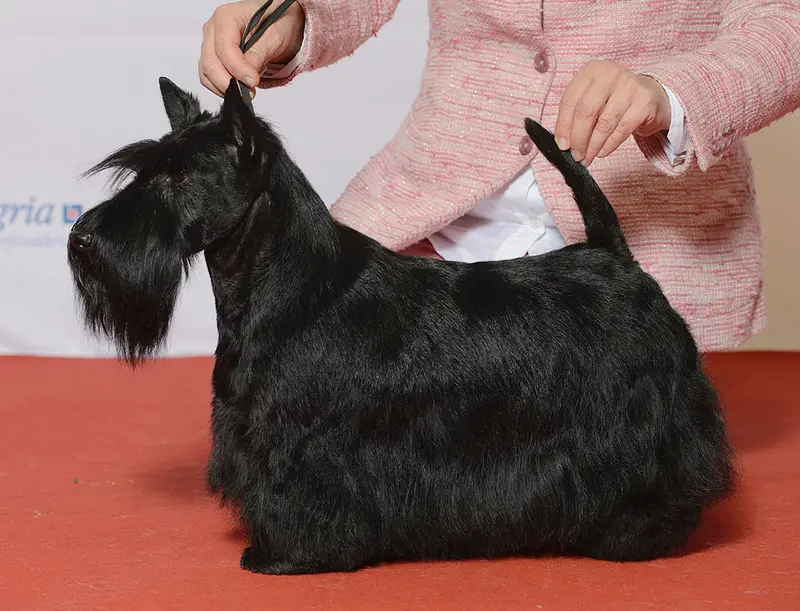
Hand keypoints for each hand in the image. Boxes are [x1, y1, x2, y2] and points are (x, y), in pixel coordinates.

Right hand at [200, 0, 305, 97]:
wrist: (277, 21)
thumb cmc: (275, 22)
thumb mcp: (274, 36)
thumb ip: (258, 55)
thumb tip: (247, 77)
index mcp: (226, 17)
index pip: (224, 49)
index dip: (238, 69)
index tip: (253, 81)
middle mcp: (213, 29)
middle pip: (210, 63)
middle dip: (229, 82)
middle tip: (250, 91)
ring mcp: (210, 43)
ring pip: (207, 72)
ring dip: (225, 86)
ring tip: (248, 88)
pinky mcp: (213, 56)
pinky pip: (209, 77)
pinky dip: (223, 86)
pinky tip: (240, 85)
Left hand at [554, 60, 671, 166]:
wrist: (651, 96)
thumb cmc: (615, 100)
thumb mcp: (594, 99)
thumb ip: (577, 114)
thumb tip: (564, 142)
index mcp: (592, 70)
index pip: (570, 100)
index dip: (563, 126)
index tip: (562, 145)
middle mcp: (610, 73)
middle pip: (586, 111)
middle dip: (578, 138)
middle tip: (576, 156)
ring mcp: (629, 85)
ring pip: (604, 123)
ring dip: (593, 146)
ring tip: (587, 158)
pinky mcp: (644, 100)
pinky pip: (622, 128)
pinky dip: (610, 144)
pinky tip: (602, 152)